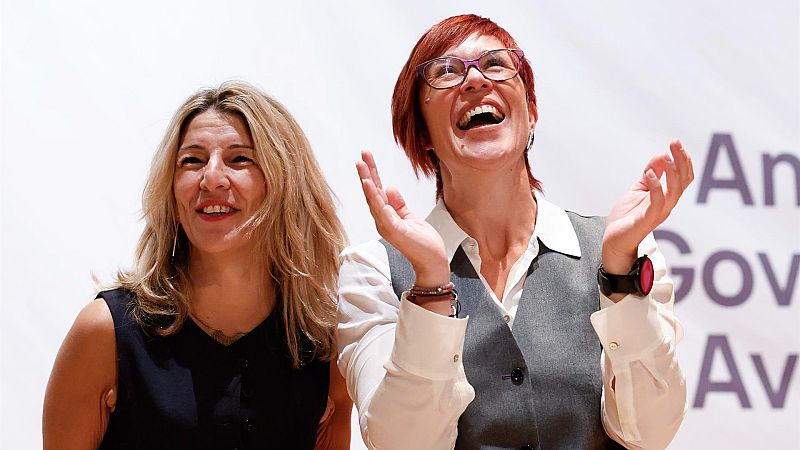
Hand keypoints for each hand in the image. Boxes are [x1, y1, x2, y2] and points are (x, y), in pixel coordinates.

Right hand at [356, 151, 449, 286]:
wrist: (433, 261)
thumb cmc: (423, 243)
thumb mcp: (411, 217)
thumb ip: (398, 203)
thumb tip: (389, 187)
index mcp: (387, 216)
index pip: (377, 191)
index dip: (372, 174)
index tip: (366, 158)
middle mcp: (383, 220)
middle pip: (372, 193)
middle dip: (366, 173)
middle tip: (360, 157)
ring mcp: (386, 225)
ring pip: (373, 199)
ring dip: (367, 182)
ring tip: (362, 166)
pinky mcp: (393, 229)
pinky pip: (381, 210)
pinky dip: (374, 197)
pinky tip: (370, 185)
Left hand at [602, 139, 693, 274]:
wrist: (613, 240)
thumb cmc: (627, 217)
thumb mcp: (638, 189)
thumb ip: (649, 174)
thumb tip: (660, 156)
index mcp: (666, 197)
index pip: (683, 177)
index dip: (683, 160)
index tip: (676, 143)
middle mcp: (666, 204)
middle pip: (683, 181)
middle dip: (681, 160)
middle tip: (675, 143)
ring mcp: (658, 212)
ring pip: (675, 191)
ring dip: (671, 171)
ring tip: (663, 156)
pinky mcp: (647, 219)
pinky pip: (657, 202)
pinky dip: (655, 187)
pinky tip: (648, 174)